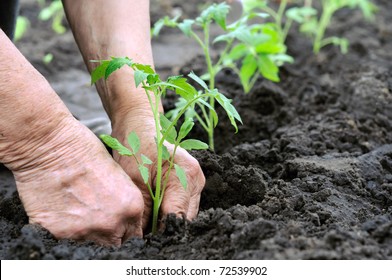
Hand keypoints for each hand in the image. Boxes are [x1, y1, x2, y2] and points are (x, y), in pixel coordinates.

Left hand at [111, 109, 205, 229]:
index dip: (161, 233)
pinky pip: (182, 206)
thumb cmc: (135, 147)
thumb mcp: (134, 181)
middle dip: (164, 229)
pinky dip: (168, 212)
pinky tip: (153, 212)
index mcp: (186, 176)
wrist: (139, 125)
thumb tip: (142, 239)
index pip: (177, 217)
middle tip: (143, 235)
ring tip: (146, 223)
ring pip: (184, 215)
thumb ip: (143, 212)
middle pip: (184, 219)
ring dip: (166, 221)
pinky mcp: (191, 184)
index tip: (144, 242)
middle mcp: (197, 180)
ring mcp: (196, 182)